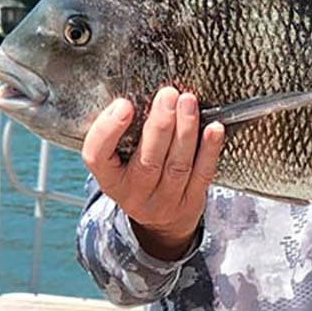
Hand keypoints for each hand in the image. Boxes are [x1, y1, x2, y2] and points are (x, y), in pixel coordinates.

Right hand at [82, 87, 223, 260]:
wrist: (161, 222)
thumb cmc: (140, 173)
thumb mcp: (122, 158)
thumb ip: (128, 131)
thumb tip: (144, 88)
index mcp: (110, 177)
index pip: (97, 156)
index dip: (108, 130)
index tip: (124, 105)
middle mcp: (133, 193)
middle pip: (147, 160)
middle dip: (160, 124)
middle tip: (168, 95)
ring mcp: (164, 201)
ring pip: (177, 165)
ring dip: (185, 130)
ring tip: (189, 102)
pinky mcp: (190, 201)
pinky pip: (202, 174)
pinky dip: (210, 149)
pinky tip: (214, 128)